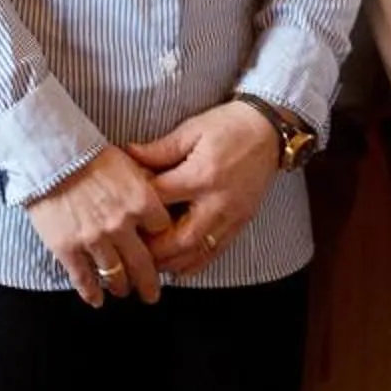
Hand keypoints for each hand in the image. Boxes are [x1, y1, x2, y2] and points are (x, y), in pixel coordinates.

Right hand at [25, 147, 175, 307]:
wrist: (50, 154)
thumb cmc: (89, 153)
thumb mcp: (127, 163)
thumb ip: (144, 185)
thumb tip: (158, 195)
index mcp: (141, 201)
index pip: (162, 230)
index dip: (163, 241)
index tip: (161, 251)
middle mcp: (121, 224)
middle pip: (143, 263)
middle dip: (149, 283)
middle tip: (152, 294)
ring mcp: (94, 239)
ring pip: (115, 275)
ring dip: (121, 287)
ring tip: (123, 291)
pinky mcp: (68, 248)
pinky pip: (83, 278)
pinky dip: (91, 292)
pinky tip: (96, 300)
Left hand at [129, 102, 281, 278]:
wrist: (270, 130)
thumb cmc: (230, 125)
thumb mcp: (192, 129)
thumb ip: (159, 149)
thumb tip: (128, 155)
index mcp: (202, 175)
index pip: (160, 200)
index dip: (137, 206)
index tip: (121, 207)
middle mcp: (218, 202)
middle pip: (178, 239)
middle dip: (152, 249)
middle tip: (131, 249)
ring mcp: (232, 216)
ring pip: (197, 253)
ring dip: (170, 262)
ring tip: (149, 262)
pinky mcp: (241, 223)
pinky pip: (215, 252)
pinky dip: (194, 263)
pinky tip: (177, 265)